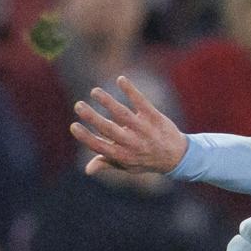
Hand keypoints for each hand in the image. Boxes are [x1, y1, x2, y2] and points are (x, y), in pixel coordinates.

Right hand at [70, 76, 187, 176]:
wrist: (177, 156)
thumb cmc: (146, 159)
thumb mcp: (127, 166)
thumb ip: (106, 162)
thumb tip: (87, 170)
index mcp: (122, 155)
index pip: (99, 146)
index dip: (85, 137)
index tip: (74, 125)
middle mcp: (132, 143)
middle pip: (109, 129)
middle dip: (92, 118)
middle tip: (78, 105)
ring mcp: (144, 129)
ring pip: (123, 114)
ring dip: (108, 102)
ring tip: (95, 92)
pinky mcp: (154, 117)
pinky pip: (141, 102)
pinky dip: (131, 91)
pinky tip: (120, 79)